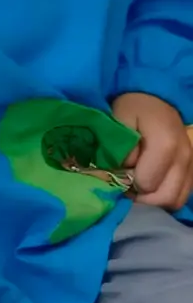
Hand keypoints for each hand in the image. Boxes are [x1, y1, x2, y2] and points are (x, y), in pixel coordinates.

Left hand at [113, 91, 192, 209]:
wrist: (155, 102)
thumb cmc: (133, 110)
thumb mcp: (119, 119)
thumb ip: (120, 145)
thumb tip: (126, 169)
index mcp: (165, 143)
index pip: (147, 183)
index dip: (128, 183)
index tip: (116, 173)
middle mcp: (184, 157)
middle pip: (165, 197)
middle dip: (141, 197)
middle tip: (125, 186)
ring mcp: (192, 165)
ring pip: (176, 200)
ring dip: (153, 199)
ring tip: (136, 185)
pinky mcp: (192, 171)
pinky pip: (182, 195)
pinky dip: (164, 195)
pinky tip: (150, 184)